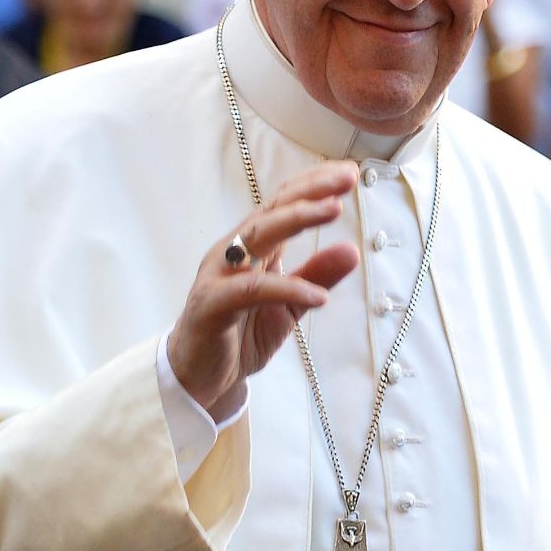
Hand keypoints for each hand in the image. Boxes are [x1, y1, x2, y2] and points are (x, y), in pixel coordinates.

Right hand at [168, 163, 361, 418]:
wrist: (198, 378)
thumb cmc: (239, 334)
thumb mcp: (290, 305)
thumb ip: (316, 276)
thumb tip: (352, 250)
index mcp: (252, 247)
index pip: (283, 203)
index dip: (314, 185)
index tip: (349, 172)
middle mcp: (234, 252)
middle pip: (273, 210)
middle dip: (310, 191)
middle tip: (346, 179)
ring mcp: (219, 276)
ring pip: (258, 236)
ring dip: (297, 219)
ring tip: (334, 210)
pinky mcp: (211, 305)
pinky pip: (251, 290)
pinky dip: (287, 289)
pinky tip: (320, 296)